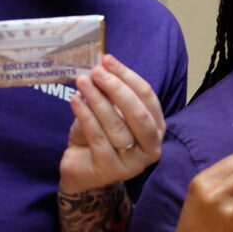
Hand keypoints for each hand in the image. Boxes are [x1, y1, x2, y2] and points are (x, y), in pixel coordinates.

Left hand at [58, 55, 166, 193]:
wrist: (82, 171)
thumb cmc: (99, 137)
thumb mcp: (109, 112)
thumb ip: (111, 93)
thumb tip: (103, 65)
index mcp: (157, 128)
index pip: (147, 97)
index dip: (127, 76)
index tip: (108, 60)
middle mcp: (151, 147)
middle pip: (138, 113)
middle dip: (116, 88)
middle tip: (96, 71)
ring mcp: (133, 163)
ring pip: (117, 125)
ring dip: (98, 100)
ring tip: (82, 82)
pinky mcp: (111, 170)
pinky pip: (98, 137)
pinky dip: (86, 116)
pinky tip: (75, 100)